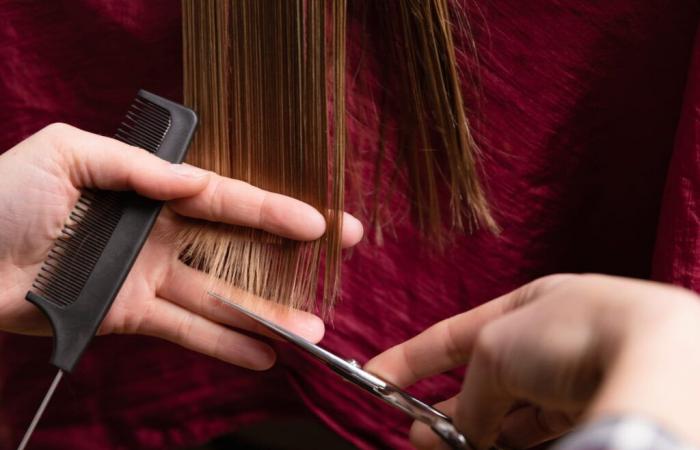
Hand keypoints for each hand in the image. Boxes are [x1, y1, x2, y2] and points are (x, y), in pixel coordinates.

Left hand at [0, 123, 362, 369]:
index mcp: (148, 189)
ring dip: (264, 315)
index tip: (320, 223)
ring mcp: (146, 275)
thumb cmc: (2, 197)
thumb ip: (138, 167)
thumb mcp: (69, 155)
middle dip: (289, 254)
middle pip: (236, 246)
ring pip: (218, 297)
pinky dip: (222, 344)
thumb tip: (195, 183)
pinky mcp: (127, 313)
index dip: (274, 209)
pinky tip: (261, 354)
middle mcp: (157, 232)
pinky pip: (184, 330)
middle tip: (337, 258)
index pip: (224, 198)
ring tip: (310, 330)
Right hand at [365, 274, 699, 448]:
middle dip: (444, 407)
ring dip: (472, 430)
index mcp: (528, 304)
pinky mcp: (595, 410)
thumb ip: (472, 394)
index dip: (411, 357)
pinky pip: (538, 429)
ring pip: (510, 410)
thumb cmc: (575, 329)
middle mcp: (553, 338)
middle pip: (483, 378)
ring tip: (435, 447)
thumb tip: (463, 433)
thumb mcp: (497, 351)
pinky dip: (507, 440)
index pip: (454, 333)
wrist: (659, 356)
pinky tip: (483, 449)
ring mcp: (576, 377)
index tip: (375, 377)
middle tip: (412, 433)